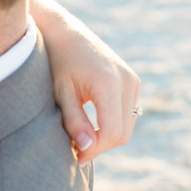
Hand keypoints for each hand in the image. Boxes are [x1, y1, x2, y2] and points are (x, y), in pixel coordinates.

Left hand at [30, 0, 140, 163]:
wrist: (65, 33)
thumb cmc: (57, 63)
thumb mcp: (62, 94)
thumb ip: (75, 122)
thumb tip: (86, 149)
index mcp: (109, 84)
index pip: (111, 133)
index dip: (94, 150)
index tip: (74, 156)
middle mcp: (127, 82)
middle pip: (122, 133)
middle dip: (99, 146)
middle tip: (74, 150)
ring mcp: (133, 81)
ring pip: (126, 126)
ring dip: (105, 137)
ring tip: (79, 136)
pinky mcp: (132, 82)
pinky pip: (126, 114)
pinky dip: (110, 125)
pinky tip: (89, 125)